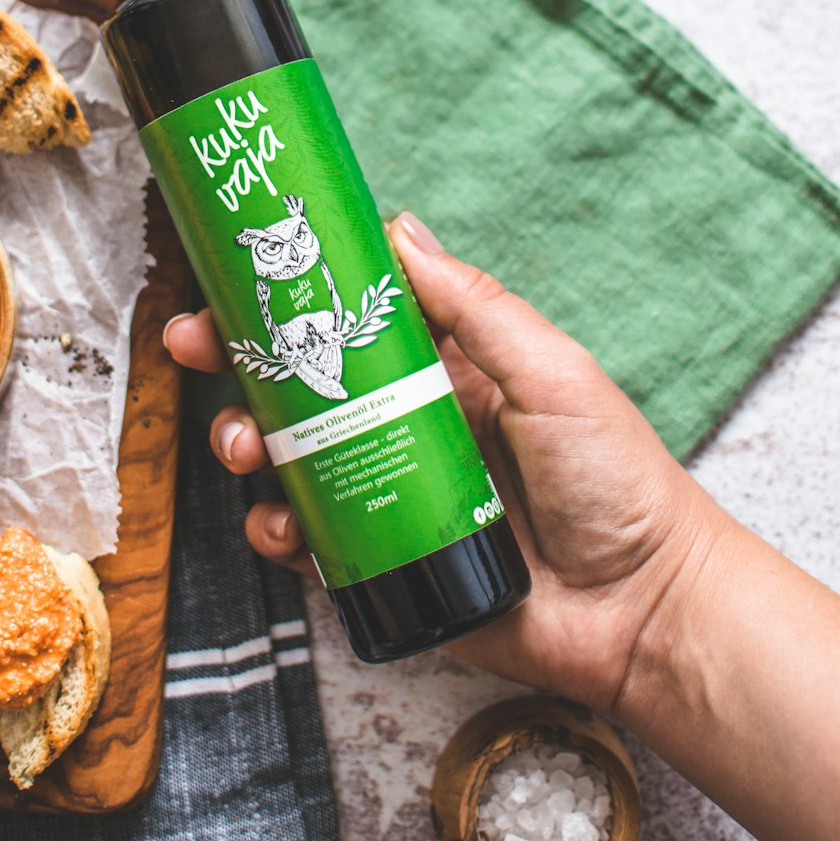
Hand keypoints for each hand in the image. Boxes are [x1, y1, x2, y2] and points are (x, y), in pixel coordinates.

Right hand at [164, 211, 727, 715]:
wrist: (643, 611)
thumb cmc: (617, 480)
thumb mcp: (551, 372)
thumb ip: (475, 307)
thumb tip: (399, 229)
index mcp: (448, 368)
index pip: (353, 314)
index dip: (293, 290)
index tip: (237, 268)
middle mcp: (408, 421)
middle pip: (303, 379)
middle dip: (241, 358)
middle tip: (195, 344)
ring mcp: (390, 491)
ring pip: (291, 455)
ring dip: (246, 440)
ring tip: (240, 445)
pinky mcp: (382, 562)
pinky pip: (310, 539)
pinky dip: (277, 529)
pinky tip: (280, 525)